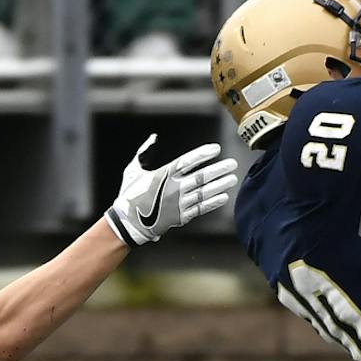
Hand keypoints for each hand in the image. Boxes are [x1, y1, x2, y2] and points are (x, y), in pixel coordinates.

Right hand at [105, 136, 240, 246]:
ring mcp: (178, 203)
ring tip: (232, 179)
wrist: (128, 223)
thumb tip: (152, 137)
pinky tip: (223, 196)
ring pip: (204, 192)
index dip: (203, 154)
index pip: (188, 160)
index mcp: (164, 174)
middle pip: (201, 177)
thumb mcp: (133, 170)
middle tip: (232, 164)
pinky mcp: (180, 217)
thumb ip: (143, 152)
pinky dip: (213, 202)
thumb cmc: (129, 195)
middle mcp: (174, 188)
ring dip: (220, 185)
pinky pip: (200, 208)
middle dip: (219, 170)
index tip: (216, 149)